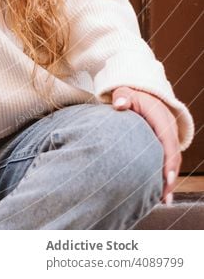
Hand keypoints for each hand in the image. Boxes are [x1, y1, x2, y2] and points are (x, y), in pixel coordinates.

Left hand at [111, 86, 180, 204]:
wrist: (142, 92)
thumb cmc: (131, 95)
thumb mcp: (125, 91)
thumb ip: (122, 96)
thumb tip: (119, 103)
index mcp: (161, 117)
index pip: (168, 141)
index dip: (169, 161)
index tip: (166, 178)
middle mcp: (169, 129)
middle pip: (173, 156)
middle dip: (171, 177)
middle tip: (164, 198)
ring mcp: (168, 137)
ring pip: (173, 161)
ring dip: (169, 181)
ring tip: (163, 201)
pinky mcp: (165, 144)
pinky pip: (168, 161)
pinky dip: (165, 176)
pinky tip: (158, 192)